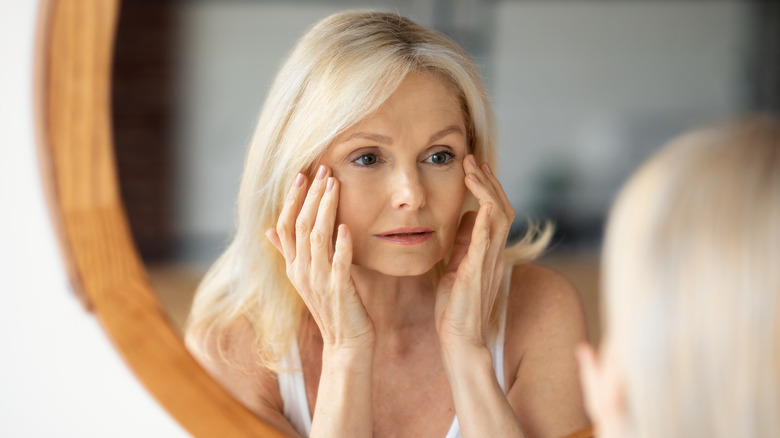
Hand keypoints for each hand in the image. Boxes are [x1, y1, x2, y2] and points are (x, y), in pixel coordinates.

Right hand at [266, 165, 374, 349]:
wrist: (345, 342)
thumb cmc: (331, 306)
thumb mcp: (306, 277)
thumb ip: (289, 252)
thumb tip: (269, 230)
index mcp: (293, 266)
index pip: (285, 225)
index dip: (292, 199)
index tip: (302, 175)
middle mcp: (301, 271)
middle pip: (300, 226)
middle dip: (311, 195)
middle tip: (322, 170)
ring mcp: (318, 281)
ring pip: (317, 237)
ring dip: (326, 209)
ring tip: (334, 185)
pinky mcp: (338, 290)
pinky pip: (339, 263)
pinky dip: (342, 244)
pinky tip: (346, 226)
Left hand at [435, 155, 514, 351]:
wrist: (459, 339)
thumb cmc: (457, 306)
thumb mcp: (458, 265)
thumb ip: (465, 242)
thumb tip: (467, 216)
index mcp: (490, 252)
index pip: (496, 211)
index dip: (488, 187)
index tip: (474, 166)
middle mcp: (495, 254)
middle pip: (502, 208)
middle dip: (487, 182)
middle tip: (472, 159)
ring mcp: (488, 263)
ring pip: (498, 219)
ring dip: (486, 193)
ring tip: (473, 172)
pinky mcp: (475, 274)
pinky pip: (485, 245)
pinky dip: (485, 224)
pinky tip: (482, 205)